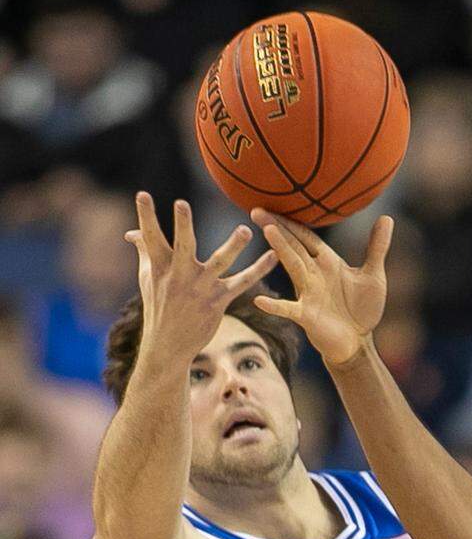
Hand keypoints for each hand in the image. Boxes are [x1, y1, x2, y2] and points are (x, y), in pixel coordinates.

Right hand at [125, 193, 277, 365]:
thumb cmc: (158, 305)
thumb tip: (131, 232)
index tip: (141, 194)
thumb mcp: (148, 277)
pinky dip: (259, 270)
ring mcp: (201, 288)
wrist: (169, 344)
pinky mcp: (219, 300)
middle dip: (182, 225)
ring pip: (220, 262)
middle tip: (182, 204)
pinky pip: (243, 283)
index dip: (145, 216)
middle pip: (182, 245)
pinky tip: (274, 256)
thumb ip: (144, 250)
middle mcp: (180, 274)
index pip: (150, 236)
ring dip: (233, 246)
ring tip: (245, 231)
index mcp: (160, 265)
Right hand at [250, 208, 392, 364]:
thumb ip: (377, 247)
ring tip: (267, 231)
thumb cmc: (363, 309)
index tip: (273, 203)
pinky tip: (259, 302)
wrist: (358, 342)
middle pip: (293, 246)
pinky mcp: (306, 316)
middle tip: (257, 210)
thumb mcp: (373, 275)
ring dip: (281, 249)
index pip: (306, 236)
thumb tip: (387, 217)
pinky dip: (275, 306)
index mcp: (327, 262)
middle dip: (277, 227)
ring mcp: (308, 293)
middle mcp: (313, 274)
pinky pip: (289, 309)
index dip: (292, 221)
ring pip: (293, 266)